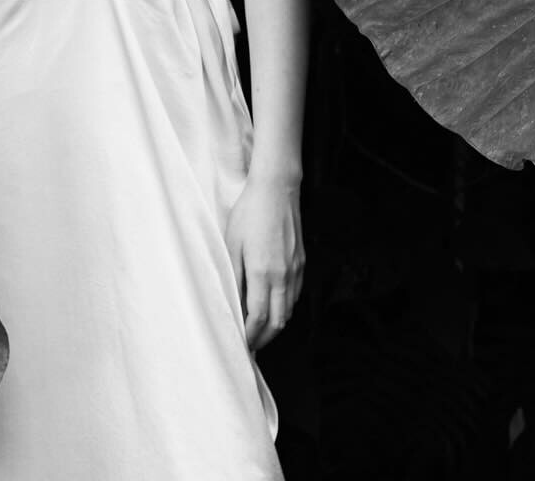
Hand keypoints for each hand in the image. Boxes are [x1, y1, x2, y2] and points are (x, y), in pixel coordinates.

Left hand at [224, 172, 304, 350]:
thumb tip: (234, 302)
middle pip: (277, 321)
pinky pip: (295, 295)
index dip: (250, 335)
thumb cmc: (249, 212)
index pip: (258, 317)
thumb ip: (234, 276)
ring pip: (289, 310)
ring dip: (275, 325)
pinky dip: (285, 308)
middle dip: (264, 338)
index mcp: (263, 272)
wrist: (276, 190)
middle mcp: (283, 276)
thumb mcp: (232, 243)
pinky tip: (274, 306)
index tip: (242, 343)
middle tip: (251, 344)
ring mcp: (295, 270)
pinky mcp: (301, 262)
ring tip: (260, 330)